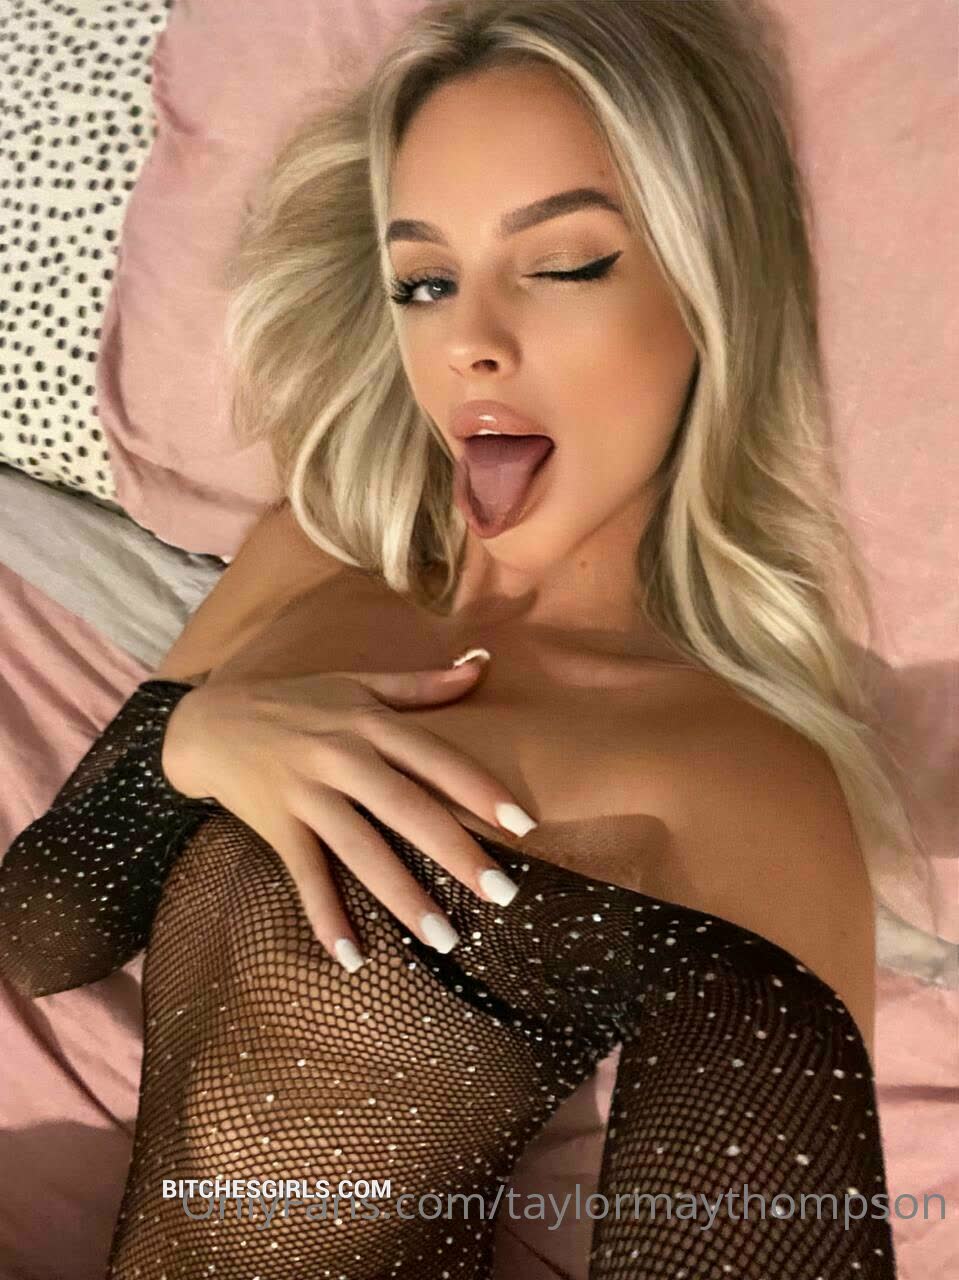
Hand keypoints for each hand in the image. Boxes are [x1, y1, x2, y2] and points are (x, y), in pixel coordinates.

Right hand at [160, 651, 533, 971]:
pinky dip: (325, 916)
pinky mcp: (276, 826)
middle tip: (503, 894)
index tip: (523, 825)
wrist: (208, 721)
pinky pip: (305, 876)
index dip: (480, 790)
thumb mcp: (356, 683)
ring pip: (361, 850)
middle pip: (407, 809)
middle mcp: (342, 758)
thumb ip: (421, 684)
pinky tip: (352, 957)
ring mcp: (307, 794)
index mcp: (369, 723)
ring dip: (403, 896)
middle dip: (457, 852)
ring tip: (445, 939)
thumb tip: (482, 666)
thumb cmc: (294, 702)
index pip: (436, 758)